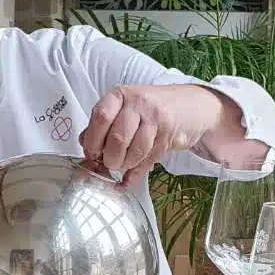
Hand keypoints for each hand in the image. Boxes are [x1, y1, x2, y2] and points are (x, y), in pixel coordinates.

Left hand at [81, 84, 224, 185]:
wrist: (189, 106)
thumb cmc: (148, 109)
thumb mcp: (123, 109)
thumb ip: (103, 125)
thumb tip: (85, 144)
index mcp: (120, 95)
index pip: (101, 116)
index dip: (93, 140)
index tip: (92, 154)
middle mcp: (138, 103)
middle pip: (117, 137)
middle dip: (110, 158)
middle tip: (109, 164)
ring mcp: (156, 118)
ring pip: (136, 150)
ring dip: (126, 164)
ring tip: (124, 164)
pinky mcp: (170, 135)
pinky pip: (150, 159)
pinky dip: (136, 174)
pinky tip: (129, 179)